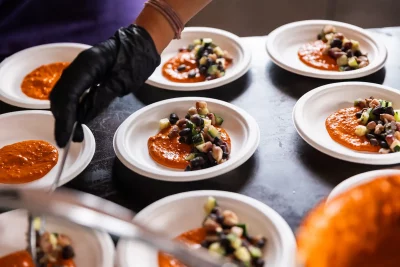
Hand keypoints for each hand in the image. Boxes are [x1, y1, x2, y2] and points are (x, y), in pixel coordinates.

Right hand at [49, 25, 159, 147]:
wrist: (140, 44)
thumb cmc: (137, 58)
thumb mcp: (124, 81)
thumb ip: (103, 96)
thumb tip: (84, 116)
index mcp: (87, 64)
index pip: (68, 95)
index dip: (64, 119)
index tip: (64, 138)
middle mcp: (78, 66)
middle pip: (61, 96)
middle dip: (62, 120)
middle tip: (68, 140)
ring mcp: (79, 70)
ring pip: (64, 97)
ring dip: (67, 117)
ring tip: (75, 135)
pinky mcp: (84, 76)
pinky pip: (72, 94)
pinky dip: (73, 110)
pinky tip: (78, 122)